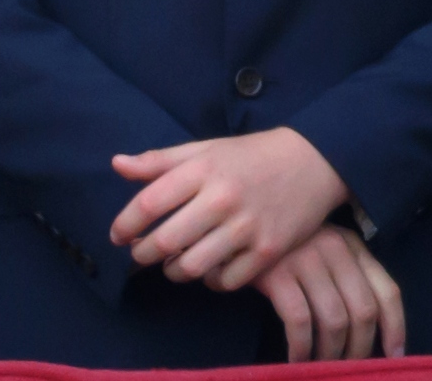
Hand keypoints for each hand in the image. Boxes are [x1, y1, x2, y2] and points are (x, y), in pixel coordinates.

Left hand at [110, 127, 346, 288]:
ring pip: (193, 267)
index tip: (117, 236)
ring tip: (171, 265)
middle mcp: (223, 199)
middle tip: (139, 254)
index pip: (150, 204)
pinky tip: (208, 270)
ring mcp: (247, 228)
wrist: (314, 162)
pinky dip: (210, 281)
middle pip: (166, 242)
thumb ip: (159, 161)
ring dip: (173, 272)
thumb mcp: (205, 150)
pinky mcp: (269, 251)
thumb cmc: (251, 156)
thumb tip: (117, 164)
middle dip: (143, 253)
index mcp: (203, 170)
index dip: (125, 225)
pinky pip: (226, 281)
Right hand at [252, 226, 405, 361]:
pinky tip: (297, 360)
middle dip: (360, 348)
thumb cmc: (283, 250)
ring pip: (335, 320)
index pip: (388, 291)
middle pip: (363, 310)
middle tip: (350, 368)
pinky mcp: (276, 272)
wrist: (234, 230)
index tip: (393, 357)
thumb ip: (348, 279)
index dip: (395, 328)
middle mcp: (334, 248)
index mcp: (352, 245)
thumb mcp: (323, 253)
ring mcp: (305, 258)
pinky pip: (300, 321)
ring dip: (331, 353)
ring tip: (323, 366)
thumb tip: (369, 332)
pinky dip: (302, 348)